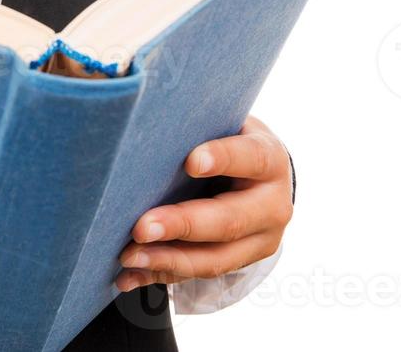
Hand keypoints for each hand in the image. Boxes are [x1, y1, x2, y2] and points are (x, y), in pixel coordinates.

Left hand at [116, 115, 291, 291]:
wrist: (260, 178)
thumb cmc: (229, 141)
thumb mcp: (225, 126)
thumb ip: (197, 128)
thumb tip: (147, 124)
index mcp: (269, 161)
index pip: (250, 158)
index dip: (222, 158)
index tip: (190, 161)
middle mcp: (272, 205)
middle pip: (228, 221)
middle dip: (182, 226)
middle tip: (141, 228)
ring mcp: (260, 241)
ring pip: (215, 259)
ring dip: (166, 260)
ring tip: (128, 256)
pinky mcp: (240, 264)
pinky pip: (197, 275)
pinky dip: (159, 276)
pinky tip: (128, 277)